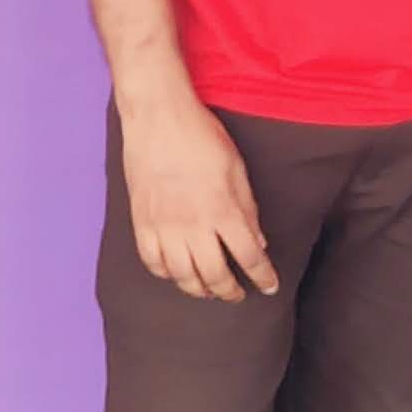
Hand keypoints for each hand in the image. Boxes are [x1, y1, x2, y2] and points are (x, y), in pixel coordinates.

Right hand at [119, 88, 279, 300]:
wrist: (157, 116)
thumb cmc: (201, 136)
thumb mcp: (236, 169)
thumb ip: (247, 208)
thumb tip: (257, 242)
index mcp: (223, 211)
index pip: (249, 257)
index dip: (262, 277)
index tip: (269, 286)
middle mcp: (194, 225)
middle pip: (215, 275)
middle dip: (230, 291)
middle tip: (238, 295)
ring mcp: (164, 226)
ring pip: (183, 276)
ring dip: (200, 290)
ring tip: (209, 290)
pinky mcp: (142, 222)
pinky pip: (153, 262)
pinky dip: (167, 274)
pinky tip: (176, 273)